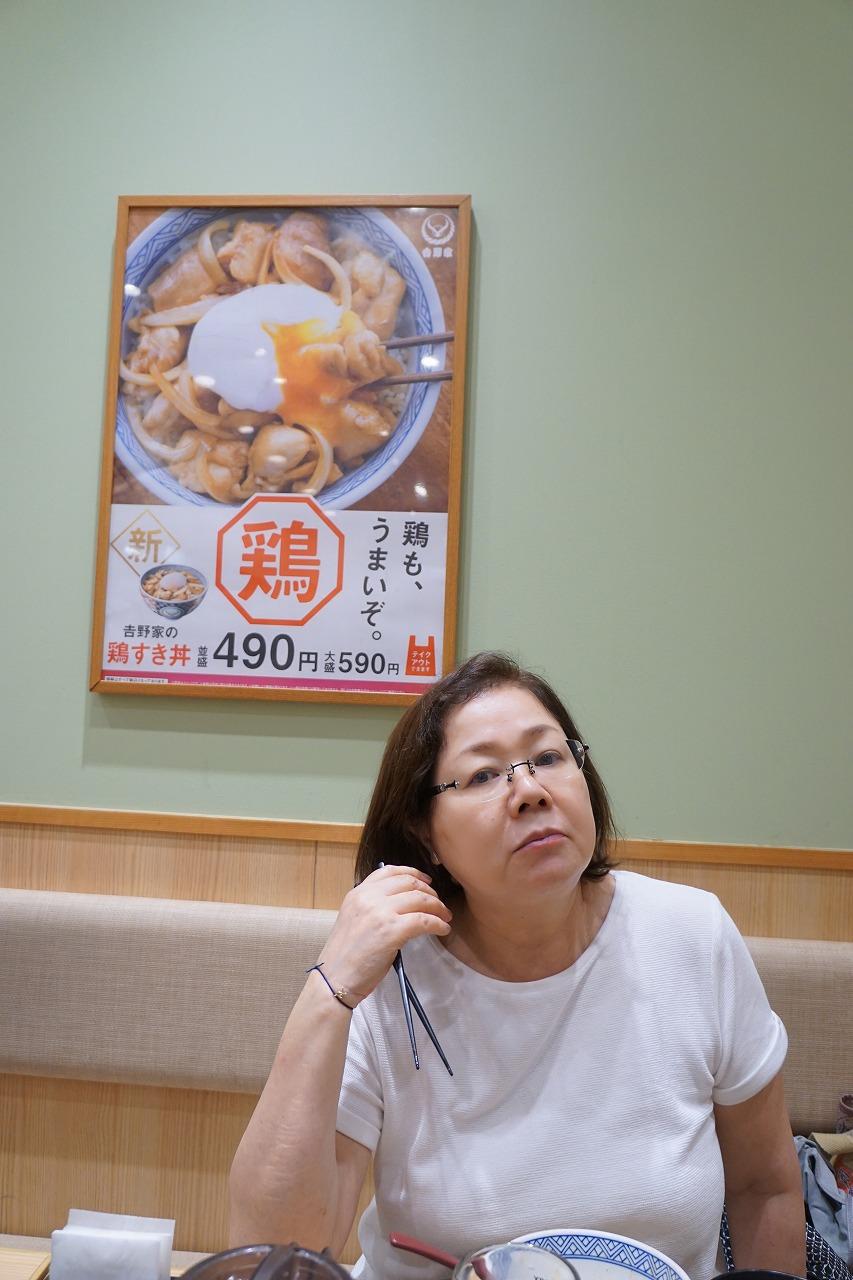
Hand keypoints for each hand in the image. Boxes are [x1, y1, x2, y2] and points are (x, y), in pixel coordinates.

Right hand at [316, 865, 451, 1003]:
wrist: (335, 979)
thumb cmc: (346, 956)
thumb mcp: (354, 919)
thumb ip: (373, 906)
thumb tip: (403, 903)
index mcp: (358, 893)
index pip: (389, 871)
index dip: (413, 873)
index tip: (426, 880)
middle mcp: (368, 897)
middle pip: (409, 882)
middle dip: (430, 891)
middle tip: (439, 903)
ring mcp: (380, 912)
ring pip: (420, 899)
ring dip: (437, 907)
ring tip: (445, 916)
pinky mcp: (391, 931)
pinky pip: (424, 920)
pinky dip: (437, 924)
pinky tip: (442, 929)